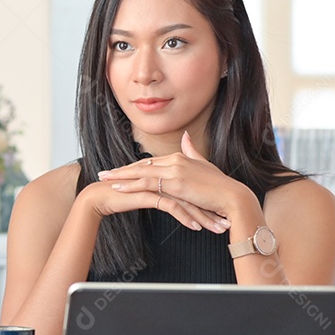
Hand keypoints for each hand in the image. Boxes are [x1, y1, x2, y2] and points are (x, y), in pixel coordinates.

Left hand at [93, 132, 245, 232]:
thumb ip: (192, 151)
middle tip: (103, 173)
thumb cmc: (220, 187)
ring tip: (103, 180)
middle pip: (140, 165)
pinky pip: (147, 183)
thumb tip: (185, 136)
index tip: (118, 171)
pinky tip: (117, 188)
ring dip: (119, 177)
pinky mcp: (175, 183)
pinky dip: (130, 185)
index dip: (132, 167)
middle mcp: (175, 160)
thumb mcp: (204, 165)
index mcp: (179, 157)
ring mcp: (174, 171)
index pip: (149, 162)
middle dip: (120, 170)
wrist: (232, 197)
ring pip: (139, 173)